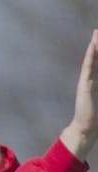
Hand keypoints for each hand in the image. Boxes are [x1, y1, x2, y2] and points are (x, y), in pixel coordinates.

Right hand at [60, 28, 97, 160]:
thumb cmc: (94, 121)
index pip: (97, 65)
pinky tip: (92, 45)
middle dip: (97, 46)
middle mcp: (90, 81)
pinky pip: (88, 67)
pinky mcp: (84, 86)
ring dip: (95, 46)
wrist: (85, 130)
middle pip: (95, 60)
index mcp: (95, 85)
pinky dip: (90, 56)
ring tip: (96, 34)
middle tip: (97, 31)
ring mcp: (86, 83)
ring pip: (92, 60)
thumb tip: (95, 90)